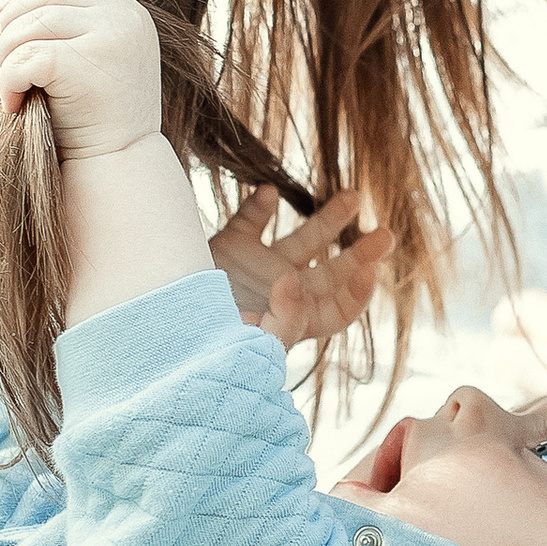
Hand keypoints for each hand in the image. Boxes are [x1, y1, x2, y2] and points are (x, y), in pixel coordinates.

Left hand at [0, 0, 161, 159]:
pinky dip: (8, 80)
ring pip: (30, 24)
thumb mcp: (96, 60)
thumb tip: (13, 1)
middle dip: (12, 27)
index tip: (5, 14)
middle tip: (9, 65)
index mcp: (129, 13)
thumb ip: (75, 27)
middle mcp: (125, 18)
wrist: (120, 166)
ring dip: (7, 55)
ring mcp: (111, 37)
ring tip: (14, 88)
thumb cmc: (97, 118)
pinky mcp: (87, 62)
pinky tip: (14, 105)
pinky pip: (26, 56)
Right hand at [209, 186, 392, 348]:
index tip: (371, 273)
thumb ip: (284, 320)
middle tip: (385, 235)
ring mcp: (255, 270)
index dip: (358, 294)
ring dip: (328, 220)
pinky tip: (267, 193)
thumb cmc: (210, 352)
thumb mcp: (253, 346)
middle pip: (330, 273)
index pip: (337, 310)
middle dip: (359, 254)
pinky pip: (251, 221)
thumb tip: (296, 281)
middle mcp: (280, 294)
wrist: (161, 333)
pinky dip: (260, 206)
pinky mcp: (227, 249)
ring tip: (353, 196)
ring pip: (302, 240)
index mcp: (292, 322)